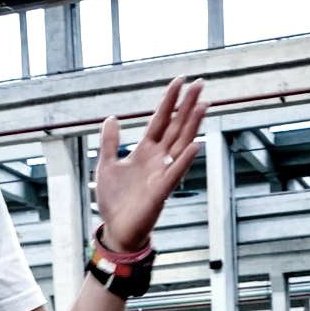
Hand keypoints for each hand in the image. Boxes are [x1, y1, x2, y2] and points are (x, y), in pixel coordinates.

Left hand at [92, 79, 208, 255]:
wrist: (116, 229)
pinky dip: (185, 160)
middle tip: (200, 84)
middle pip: (176, 126)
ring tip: (203, 105)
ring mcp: (162, 173)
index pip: (160, 120)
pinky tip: (196, 144)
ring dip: (192, 125)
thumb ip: (110, 142)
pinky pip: (175, 173)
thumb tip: (112, 118)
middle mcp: (158, 159)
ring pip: (181, 144)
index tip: (180, 81)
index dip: (169, 100)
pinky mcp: (161, 191)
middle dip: (187, 105)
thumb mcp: (106, 165)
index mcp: (145, 151)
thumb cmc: (114, 201)